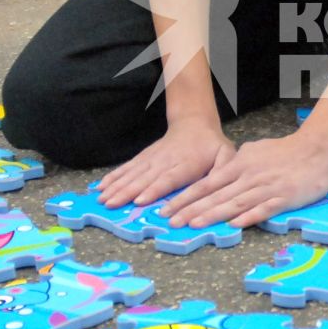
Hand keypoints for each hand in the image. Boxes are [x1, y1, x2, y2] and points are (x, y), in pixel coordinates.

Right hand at [97, 120, 232, 209]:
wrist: (194, 124)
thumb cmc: (212, 146)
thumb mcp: (226, 155)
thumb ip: (223, 170)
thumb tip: (220, 186)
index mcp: (186, 164)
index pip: (168, 178)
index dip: (154, 189)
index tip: (140, 200)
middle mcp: (165, 161)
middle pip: (144, 178)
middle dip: (127, 192)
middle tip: (112, 204)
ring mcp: (152, 159)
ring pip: (132, 174)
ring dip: (116, 186)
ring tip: (103, 199)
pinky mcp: (144, 158)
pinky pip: (127, 168)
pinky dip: (114, 177)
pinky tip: (101, 186)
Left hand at [161, 131, 327, 230]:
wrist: (318, 148)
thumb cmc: (285, 152)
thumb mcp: (255, 151)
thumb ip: (237, 164)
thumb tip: (221, 173)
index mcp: (240, 165)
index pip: (207, 184)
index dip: (186, 198)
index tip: (167, 209)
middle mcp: (249, 176)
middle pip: (216, 195)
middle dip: (191, 210)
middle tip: (170, 222)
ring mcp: (266, 187)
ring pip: (235, 202)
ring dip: (213, 214)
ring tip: (194, 225)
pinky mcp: (285, 197)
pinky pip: (264, 208)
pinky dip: (249, 216)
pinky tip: (234, 225)